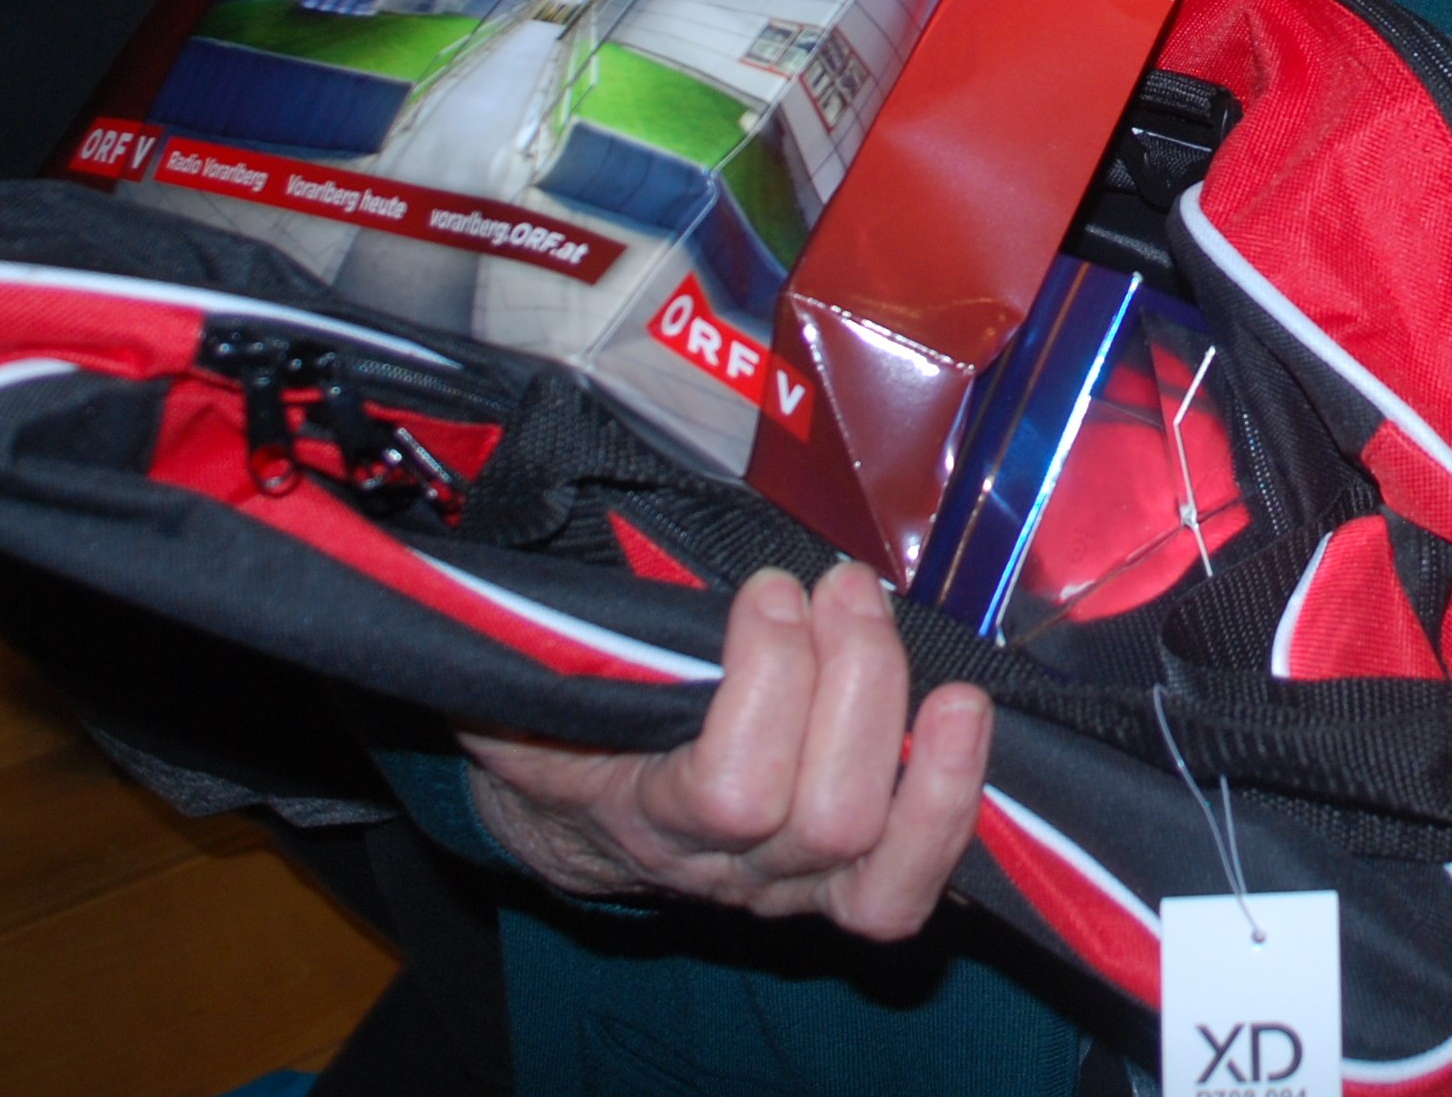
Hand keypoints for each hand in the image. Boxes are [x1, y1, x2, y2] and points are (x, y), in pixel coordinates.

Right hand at [460, 561, 990, 939]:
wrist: (569, 809)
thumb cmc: (555, 720)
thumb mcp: (520, 677)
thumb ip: (525, 636)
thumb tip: (488, 569)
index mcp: (641, 815)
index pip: (729, 791)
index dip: (769, 682)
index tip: (767, 587)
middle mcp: (729, 870)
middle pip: (827, 816)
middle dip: (854, 683)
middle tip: (842, 586)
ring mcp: (794, 883)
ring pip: (879, 853)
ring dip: (911, 733)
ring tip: (901, 631)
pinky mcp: (846, 880)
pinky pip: (912, 881)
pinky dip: (950, 802)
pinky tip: (963, 720)